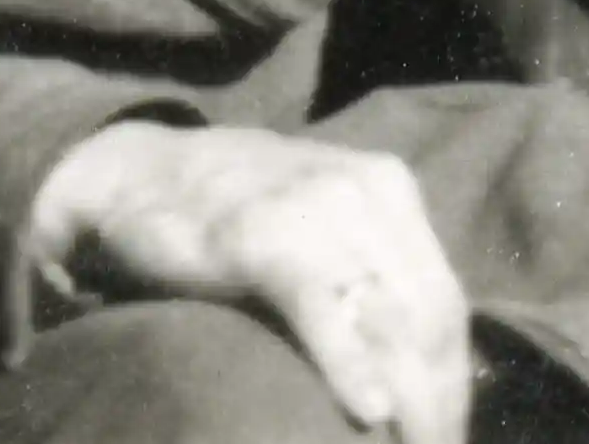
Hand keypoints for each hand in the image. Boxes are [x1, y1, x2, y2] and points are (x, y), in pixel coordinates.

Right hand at [27, 121, 471, 443]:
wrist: (134, 170)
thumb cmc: (231, 214)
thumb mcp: (317, 230)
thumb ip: (366, 274)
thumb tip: (418, 365)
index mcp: (386, 188)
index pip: (444, 302)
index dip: (453, 381)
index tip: (447, 436)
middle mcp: (363, 190)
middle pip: (428, 317)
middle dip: (437, 400)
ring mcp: (314, 208)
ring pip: (389, 318)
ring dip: (409, 399)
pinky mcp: (262, 235)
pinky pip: (321, 307)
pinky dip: (349, 363)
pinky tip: (369, 410)